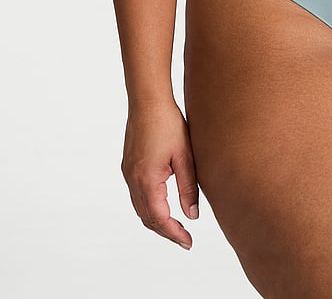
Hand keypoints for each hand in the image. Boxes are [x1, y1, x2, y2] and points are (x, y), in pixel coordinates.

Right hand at [121, 100, 199, 249]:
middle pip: (147, 218)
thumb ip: (188, 188)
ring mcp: (128, 174)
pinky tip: (163, 204)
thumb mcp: (185, 156)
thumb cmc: (168, 124)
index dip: (174, 233)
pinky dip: (149, 206)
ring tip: (176, 225)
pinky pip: (136, 196)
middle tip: (184, 238)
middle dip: (165, 231)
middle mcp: (133, 180)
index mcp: (147, 180)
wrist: (148, 101)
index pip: (160, 218)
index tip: (188, 243)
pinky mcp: (128, 166)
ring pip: (140, 208)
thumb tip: (192, 215)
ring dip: (156, 220)